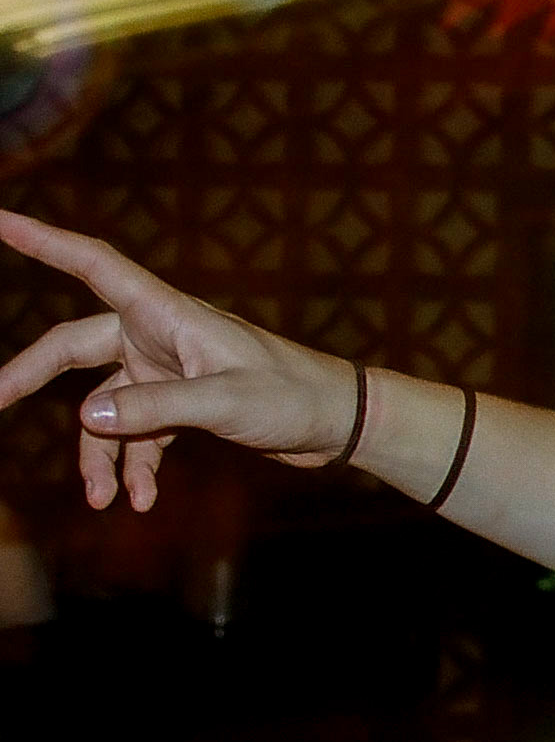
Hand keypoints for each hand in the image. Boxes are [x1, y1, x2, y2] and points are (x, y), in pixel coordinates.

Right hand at [0, 211, 361, 510]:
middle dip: (28, 378)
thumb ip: (156, 408)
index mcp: (168, 314)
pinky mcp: (180, 403)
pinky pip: (135, 433)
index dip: (43, 241)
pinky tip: (141, 500)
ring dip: (98, 453)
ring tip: (102, 500)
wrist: (337, 421)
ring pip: (103, 406)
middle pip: (72, 349)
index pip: (93, 265)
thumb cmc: (293, 396)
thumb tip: (88, 417)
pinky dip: (133, 465)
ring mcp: (166, 370)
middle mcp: (158, 335)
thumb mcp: (225, 402)